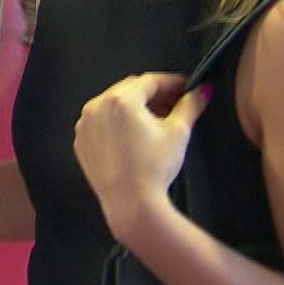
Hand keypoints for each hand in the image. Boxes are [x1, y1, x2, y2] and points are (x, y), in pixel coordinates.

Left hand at [73, 74, 212, 242]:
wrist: (131, 203)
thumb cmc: (153, 169)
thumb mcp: (178, 132)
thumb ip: (190, 105)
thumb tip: (201, 91)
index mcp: (121, 100)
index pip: (150, 81)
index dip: (172, 83)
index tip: (184, 88)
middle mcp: (97, 107)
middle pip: (130, 90)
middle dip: (153, 94)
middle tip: (174, 104)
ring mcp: (86, 125)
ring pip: (114, 105)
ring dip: (134, 107)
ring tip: (156, 121)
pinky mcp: (82, 141)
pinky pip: (101, 122)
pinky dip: (117, 123)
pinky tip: (134, 135)